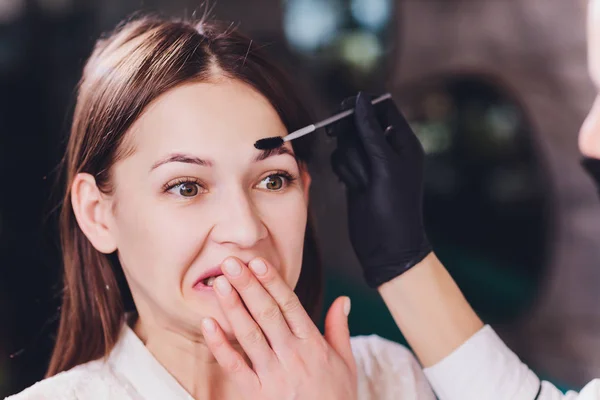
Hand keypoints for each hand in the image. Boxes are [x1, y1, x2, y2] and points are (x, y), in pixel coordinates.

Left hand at [201, 257, 356, 399]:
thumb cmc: (336, 397)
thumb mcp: (346, 362)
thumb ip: (339, 328)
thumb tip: (343, 300)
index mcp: (313, 344)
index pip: (290, 305)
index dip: (272, 282)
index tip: (258, 262)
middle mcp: (293, 355)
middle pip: (267, 313)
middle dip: (248, 286)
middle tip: (231, 263)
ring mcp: (273, 375)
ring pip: (250, 335)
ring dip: (233, 307)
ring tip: (220, 284)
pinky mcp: (257, 394)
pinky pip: (235, 367)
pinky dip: (220, 346)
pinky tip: (209, 325)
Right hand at [328, 92, 431, 287]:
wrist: (386, 246)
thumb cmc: (395, 206)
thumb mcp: (385, 165)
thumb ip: (370, 131)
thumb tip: (360, 99)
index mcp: (403, 142)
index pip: (383, 108)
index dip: (364, 106)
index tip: (344, 109)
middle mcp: (387, 149)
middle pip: (360, 123)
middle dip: (351, 135)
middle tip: (337, 138)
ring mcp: (370, 164)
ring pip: (347, 143)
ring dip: (350, 160)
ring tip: (361, 182)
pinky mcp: (355, 176)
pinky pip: (340, 160)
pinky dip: (343, 171)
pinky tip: (352, 187)